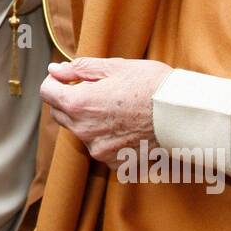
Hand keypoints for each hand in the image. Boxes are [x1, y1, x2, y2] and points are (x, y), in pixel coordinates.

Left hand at [39, 57, 171, 165]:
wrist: (183, 115)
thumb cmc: (152, 85)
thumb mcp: (115, 67)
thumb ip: (80, 69)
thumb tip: (55, 71)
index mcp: (79, 104)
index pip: (47, 92)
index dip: (56, 81)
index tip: (69, 77)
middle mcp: (84, 131)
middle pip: (60, 113)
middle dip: (70, 100)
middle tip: (97, 90)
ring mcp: (99, 150)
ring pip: (80, 131)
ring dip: (89, 119)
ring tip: (117, 108)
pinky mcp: (115, 163)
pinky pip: (100, 147)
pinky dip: (107, 137)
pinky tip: (126, 126)